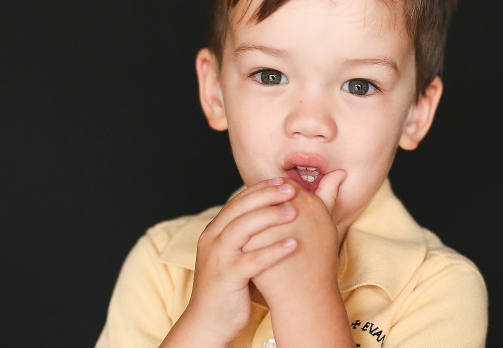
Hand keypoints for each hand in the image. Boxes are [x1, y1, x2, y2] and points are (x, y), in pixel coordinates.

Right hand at [162, 178, 298, 346]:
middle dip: (266, 195)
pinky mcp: (226, 278)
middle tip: (292, 189)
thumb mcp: (234, 254)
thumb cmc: (228, 286)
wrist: (208, 322)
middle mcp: (212, 240)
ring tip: (294, 211)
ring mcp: (217, 258)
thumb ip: (247, 235)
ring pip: (242, 228)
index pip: (238, 201)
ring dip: (269, 217)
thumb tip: (271, 213)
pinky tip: (293, 244)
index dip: (260, 189)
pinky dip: (273, 250)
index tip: (283, 181)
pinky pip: (251, 260)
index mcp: (215, 231)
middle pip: (239, 208)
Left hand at [246, 170, 346, 306]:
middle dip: (260, 202)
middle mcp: (290, 210)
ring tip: (247, 227)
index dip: (276, 193)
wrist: (306, 295)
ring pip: (253, 211)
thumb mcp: (325, 222)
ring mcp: (270, 227)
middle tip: (256, 216)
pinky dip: (242, 232)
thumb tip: (338, 171)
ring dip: (249, 216)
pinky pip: (243, 230)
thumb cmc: (319, 260)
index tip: (271, 204)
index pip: (284, 185)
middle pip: (267, 196)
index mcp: (308, 202)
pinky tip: (240, 239)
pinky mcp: (254, 244)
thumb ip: (329, 194)